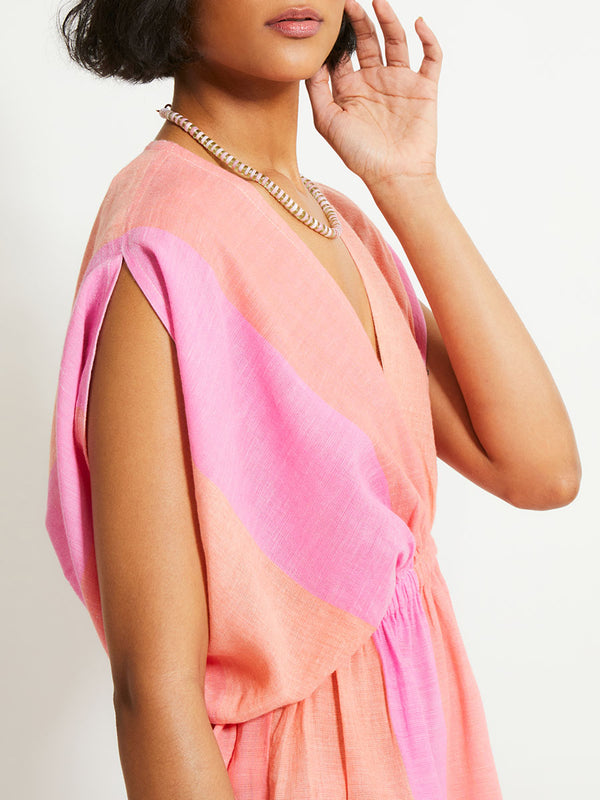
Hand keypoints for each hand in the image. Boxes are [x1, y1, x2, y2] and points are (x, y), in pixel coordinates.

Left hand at [305, 0, 441, 190]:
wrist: (394, 175)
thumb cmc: (359, 155)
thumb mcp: (327, 122)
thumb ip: (316, 89)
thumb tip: (310, 58)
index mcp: (350, 90)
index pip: (342, 54)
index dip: (336, 36)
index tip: (329, 17)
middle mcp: (374, 82)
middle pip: (367, 41)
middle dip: (359, 20)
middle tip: (349, 2)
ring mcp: (400, 83)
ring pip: (395, 42)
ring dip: (388, 20)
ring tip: (379, 2)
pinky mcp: (424, 88)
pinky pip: (431, 57)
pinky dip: (428, 39)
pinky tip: (419, 23)